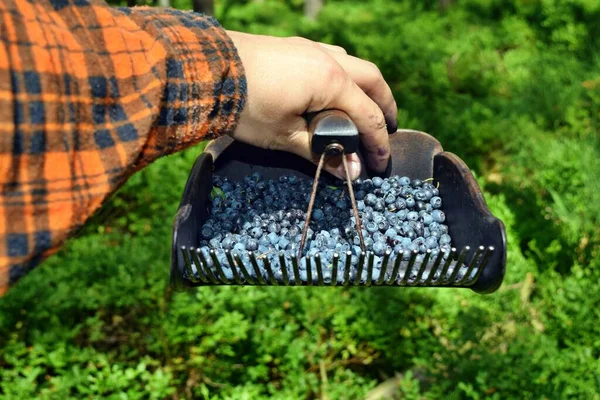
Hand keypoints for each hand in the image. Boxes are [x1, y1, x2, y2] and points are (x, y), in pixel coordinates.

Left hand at [226, 31, 396, 180]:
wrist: (207, 70)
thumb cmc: (246, 106)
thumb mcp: (284, 137)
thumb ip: (320, 153)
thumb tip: (350, 171)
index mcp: (331, 81)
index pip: (368, 114)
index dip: (378, 141)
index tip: (379, 163)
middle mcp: (327, 59)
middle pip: (372, 79)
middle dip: (385, 104)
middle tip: (388, 128)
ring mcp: (310, 48)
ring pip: (353, 64)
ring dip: (365, 86)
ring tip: (364, 107)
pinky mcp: (293, 46)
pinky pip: (332, 57)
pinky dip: (344, 75)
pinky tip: (332, 89)